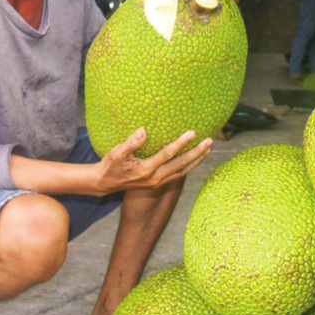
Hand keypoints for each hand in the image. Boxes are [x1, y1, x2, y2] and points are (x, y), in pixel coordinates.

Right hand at [95, 128, 211, 194]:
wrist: (105, 183)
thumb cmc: (110, 165)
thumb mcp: (116, 153)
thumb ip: (130, 143)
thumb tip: (144, 130)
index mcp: (146, 169)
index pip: (168, 154)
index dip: (181, 143)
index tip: (193, 132)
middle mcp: (155, 178)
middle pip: (181, 164)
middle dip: (197, 152)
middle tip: (210, 140)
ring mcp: (158, 182)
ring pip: (183, 171)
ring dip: (197, 160)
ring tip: (208, 148)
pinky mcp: (158, 183)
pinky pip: (179, 175)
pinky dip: (190, 166)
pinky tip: (197, 158)